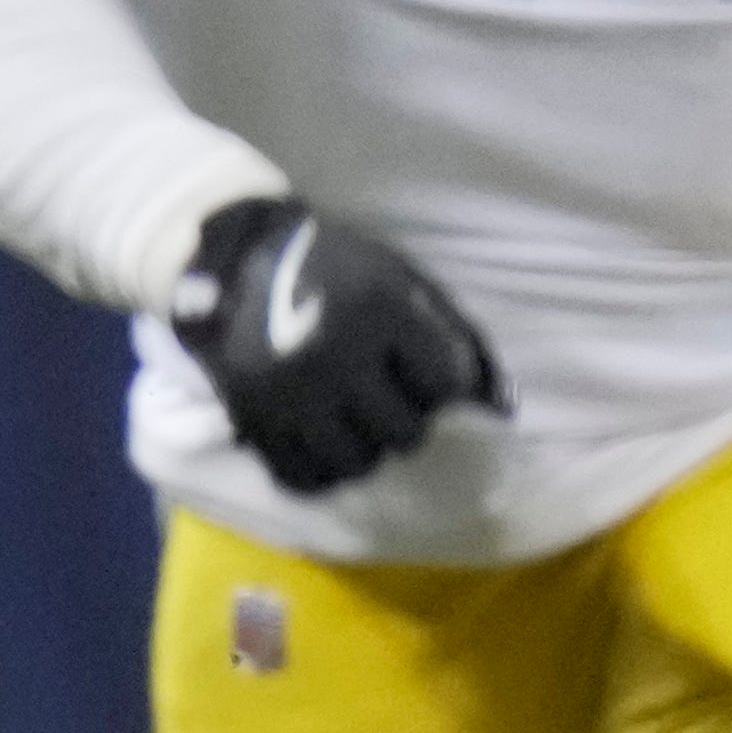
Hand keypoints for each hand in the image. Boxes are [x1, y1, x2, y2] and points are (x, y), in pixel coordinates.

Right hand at [169, 195, 505, 493]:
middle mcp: (336, 358)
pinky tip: (323, 445)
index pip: (444, 386)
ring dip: (364, 449)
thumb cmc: (334, 265)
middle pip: (402, 434)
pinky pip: (301, 475)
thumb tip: (496, 405)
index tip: (428, 376)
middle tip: (389, 402)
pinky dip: (319, 470)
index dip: (442, 385)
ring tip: (356, 425)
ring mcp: (291, 394)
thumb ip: (451, 332)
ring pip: (355, 463)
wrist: (234, 257)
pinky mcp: (253, 418)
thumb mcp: (400, 276)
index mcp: (380, 312)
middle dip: (404, 420)